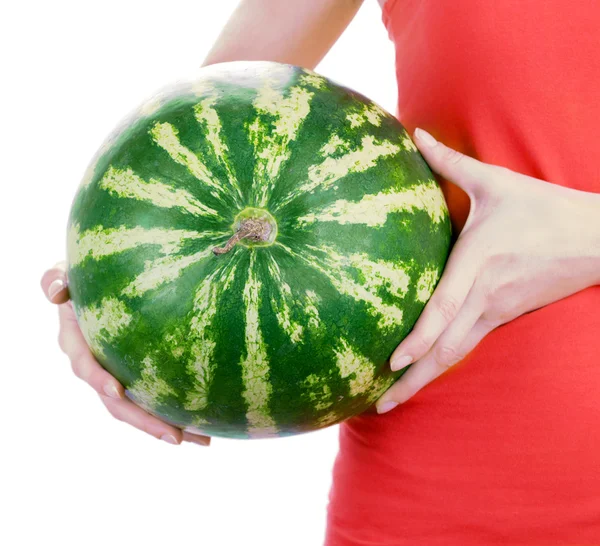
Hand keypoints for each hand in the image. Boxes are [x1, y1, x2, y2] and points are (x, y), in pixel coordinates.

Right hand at [41, 262, 210, 445]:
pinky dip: (177, 411)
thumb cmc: (84, 278)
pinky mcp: (138, 376)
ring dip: (168, 426)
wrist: (101, 286)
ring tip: (201, 439)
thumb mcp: (66, 274)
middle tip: (176, 437)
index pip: (87, 367)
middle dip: (145, 421)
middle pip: (119, 403)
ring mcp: (118, 375)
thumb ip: (56, 280)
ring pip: (140, 408)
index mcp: (77, 345)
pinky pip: (156, 397)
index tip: (117, 391)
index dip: (99, 380)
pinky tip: (205, 422)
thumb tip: (56, 292)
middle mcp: (98, 368)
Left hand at [376, 128, 599, 412]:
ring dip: (426, 381)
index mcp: (479, 262)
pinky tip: (424, 375)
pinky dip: (444, 365)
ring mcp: (498, 311)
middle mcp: (486, 294)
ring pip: (457, 354)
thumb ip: (450, 161)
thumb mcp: (495, 181)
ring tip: (394, 402)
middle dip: (413, 380)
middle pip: (447, 347)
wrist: (598, 237)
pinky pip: (469, 346)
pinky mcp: (506, 316)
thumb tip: (414, 133)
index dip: (419, 338)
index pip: (443, 308)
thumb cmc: (543, 207)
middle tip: (380, 405)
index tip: (391, 362)